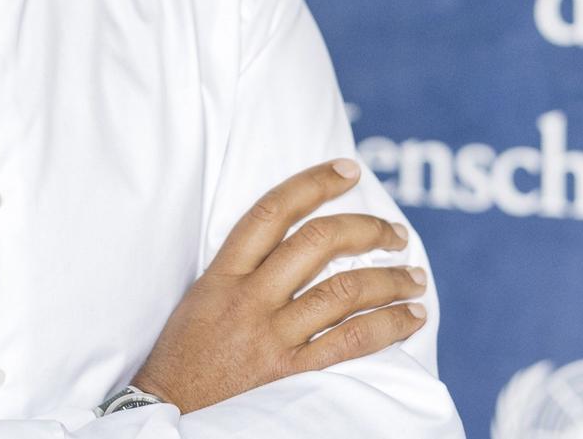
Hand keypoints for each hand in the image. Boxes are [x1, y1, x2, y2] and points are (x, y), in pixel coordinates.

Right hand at [130, 157, 427, 414]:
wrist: (167, 411)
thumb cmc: (185, 356)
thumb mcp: (202, 298)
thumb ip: (243, 269)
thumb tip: (296, 240)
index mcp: (224, 274)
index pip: (272, 211)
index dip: (314, 183)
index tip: (348, 171)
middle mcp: (249, 299)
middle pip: (317, 243)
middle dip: (366, 230)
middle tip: (395, 234)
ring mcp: (271, 336)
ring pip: (342, 291)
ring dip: (388, 280)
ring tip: (414, 277)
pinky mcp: (289, 374)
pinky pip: (349, 342)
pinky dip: (387, 326)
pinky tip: (411, 318)